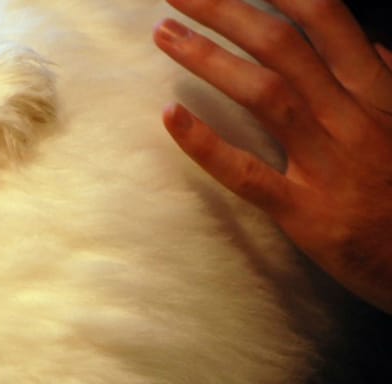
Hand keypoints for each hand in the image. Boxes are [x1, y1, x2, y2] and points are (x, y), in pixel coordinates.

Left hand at [154, 0, 391, 313]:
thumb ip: (384, 79)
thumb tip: (367, 41)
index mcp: (376, 93)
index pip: (328, 21)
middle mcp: (351, 119)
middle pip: (283, 47)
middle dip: (227, 11)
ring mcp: (328, 165)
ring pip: (265, 95)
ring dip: (209, 59)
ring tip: (164, 36)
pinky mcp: (304, 213)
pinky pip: (249, 173)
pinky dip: (207, 144)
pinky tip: (171, 116)